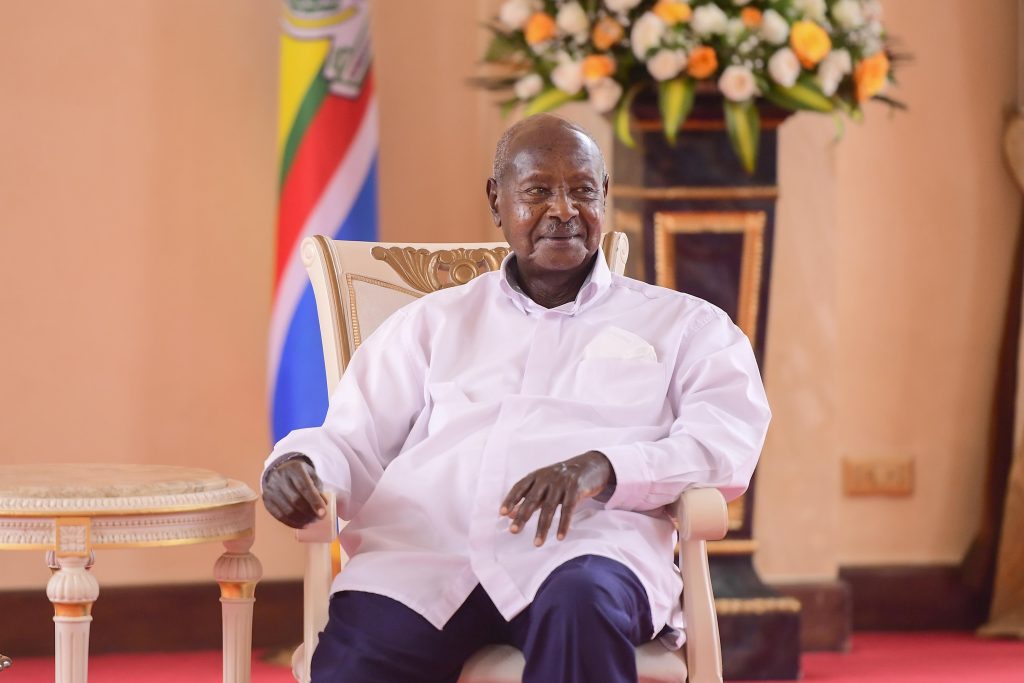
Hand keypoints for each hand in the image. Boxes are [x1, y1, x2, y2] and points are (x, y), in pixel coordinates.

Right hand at [262, 455, 326, 528]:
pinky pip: (279, 515)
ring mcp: (271, 488)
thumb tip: (322, 508)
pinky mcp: (266, 499)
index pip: (305, 487)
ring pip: (287, 510)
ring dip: (301, 519)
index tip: (323, 514)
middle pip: (295, 500)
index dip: (314, 502)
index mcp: (295, 468)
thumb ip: (318, 490)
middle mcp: (280, 477)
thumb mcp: (312, 476)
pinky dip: (291, 523)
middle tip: (318, 519)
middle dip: (309, 512)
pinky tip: (301, 524)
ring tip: (310, 522)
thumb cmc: (300, 475)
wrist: (281, 470)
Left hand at [499, 451, 614, 546]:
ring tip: (537, 543)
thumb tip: (509, 514)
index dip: (510, 499)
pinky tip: (559, 537)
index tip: (502, 513)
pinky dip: (563, 524)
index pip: (520, 487)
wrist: (590, 465)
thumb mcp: (544, 485)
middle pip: (532, 499)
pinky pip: (568, 509)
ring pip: (549, 508)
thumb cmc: (562, 478)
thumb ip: (528, 498)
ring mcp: (562, 483)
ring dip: (542, 527)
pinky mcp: (576, 489)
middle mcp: (547, 478)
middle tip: (513, 530)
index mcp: (537, 476)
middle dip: (522, 516)